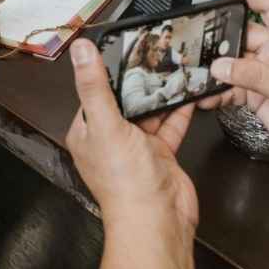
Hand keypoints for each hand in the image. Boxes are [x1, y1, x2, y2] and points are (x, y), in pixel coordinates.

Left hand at [67, 39, 196, 268]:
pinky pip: (169, 126)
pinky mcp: (160, 154)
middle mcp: (109, 138)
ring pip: (148, 112)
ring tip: (171, 67)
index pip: (92, 92)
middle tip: (151, 53)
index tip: (119, 48)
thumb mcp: (105, 124)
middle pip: (123, 100)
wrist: (157, 220)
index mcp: (86, 131)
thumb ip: (94, 85)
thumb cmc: (124, 181)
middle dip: (137, 81)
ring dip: (159, 94)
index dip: (104, 71)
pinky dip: (178, 112)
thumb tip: (80, 50)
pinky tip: (187, 94)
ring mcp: (135, 147)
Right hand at [202, 0, 268, 174]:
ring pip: (233, 64)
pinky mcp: (258, 96)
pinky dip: (218, 91)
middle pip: (243, 37)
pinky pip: (232, 87)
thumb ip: (256, 75)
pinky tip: (207, 96)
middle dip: (220, 40)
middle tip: (197, 44)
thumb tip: (221, 66)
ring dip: (216, 69)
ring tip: (198, 73)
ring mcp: (267, 75)